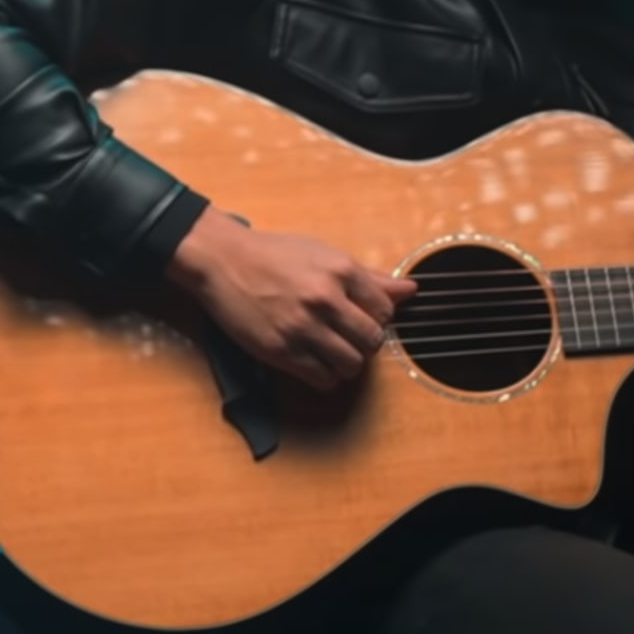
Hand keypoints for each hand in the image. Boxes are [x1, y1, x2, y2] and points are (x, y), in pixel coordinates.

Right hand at [165, 214, 415, 390]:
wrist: (221, 260)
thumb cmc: (272, 254)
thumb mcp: (324, 254)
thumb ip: (369, 277)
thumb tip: (411, 290)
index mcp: (341, 271)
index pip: (385, 312)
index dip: (376, 320)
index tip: (360, 318)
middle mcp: (326, 300)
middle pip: (372, 342)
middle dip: (364, 344)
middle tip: (346, 338)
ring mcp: (303, 328)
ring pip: (351, 365)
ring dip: (346, 364)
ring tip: (330, 351)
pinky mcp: (281, 351)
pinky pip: (323, 379)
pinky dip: (324, 375)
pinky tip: (312, 360)